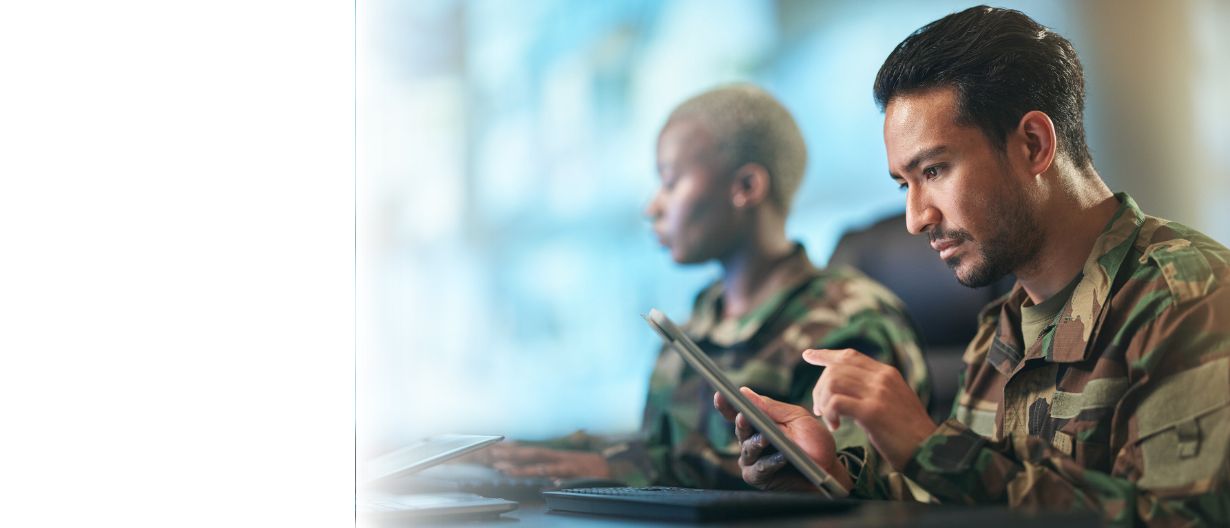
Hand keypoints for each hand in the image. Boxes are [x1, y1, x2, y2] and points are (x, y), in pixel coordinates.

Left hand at [476, 443, 611, 478]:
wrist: (611, 467)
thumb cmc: (588, 469)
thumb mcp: (567, 469)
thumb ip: (553, 474)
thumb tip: (544, 481)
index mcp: (555, 456)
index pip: (530, 452)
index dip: (513, 450)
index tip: (496, 450)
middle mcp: (558, 457)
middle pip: (531, 455)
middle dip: (511, 456)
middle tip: (493, 457)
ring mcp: (566, 464)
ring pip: (541, 465)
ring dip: (523, 468)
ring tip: (506, 470)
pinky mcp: (576, 472)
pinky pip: (560, 474)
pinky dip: (550, 475)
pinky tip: (539, 477)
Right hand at [714, 387, 852, 492]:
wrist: (829, 471)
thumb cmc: (813, 443)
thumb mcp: (797, 418)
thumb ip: (771, 408)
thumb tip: (744, 391)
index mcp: (759, 423)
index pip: (738, 412)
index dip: (727, 405)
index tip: (720, 394)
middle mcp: (752, 441)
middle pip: (741, 429)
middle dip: (742, 423)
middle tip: (744, 416)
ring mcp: (754, 460)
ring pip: (748, 449)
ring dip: (757, 443)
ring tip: (766, 438)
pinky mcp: (760, 478)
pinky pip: (759, 469)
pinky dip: (770, 463)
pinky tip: (782, 457)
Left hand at [803, 348, 936, 469]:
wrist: (932, 450)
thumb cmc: (910, 433)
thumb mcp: (894, 401)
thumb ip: (874, 390)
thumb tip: (847, 390)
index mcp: (887, 373)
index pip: (850, 356)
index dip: (826, 354)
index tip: (809, 355)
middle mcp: (882, 378)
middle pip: (836, 368)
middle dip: (820, 388)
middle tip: (820, 409)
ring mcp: (878, 393)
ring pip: (832, 382)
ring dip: (823, 400)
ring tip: (828, 418)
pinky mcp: (873, 411)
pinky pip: (836, 402)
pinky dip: (829, 413)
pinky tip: (835, 426)